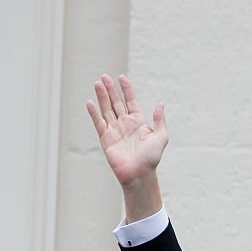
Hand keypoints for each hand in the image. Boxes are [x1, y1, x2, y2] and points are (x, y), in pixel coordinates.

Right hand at [86, 74, 167, 188]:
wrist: (139, 174)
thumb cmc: (151, 158)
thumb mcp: (161, 137)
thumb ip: (159, 120)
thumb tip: (160, 104)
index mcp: (139, 122)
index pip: (131, 101)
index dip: (126, 89)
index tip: (121, 77)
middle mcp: (125, 124)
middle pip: (116, 102)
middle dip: (111, 90)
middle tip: (105, 76)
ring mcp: (115, 131)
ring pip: (107, 109)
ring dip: (102, 97)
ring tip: (97, 83)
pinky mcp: (106, 139)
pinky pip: (99, 123)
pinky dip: (94, 113)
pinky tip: (90, 102)